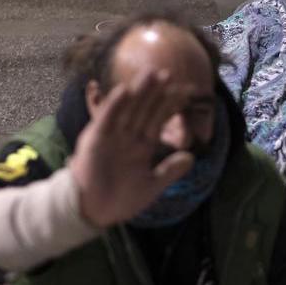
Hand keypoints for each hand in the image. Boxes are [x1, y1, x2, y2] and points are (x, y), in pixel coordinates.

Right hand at [69, 68, 193, 227]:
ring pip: (127, 109)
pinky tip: (124, 91)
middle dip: (155, 92)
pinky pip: (106, 120)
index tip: (185, 91)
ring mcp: (111, 136)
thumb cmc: (119, 199)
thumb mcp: (152, 185)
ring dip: (138, 92)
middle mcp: (127, 136)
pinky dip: (114, 106)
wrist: (93, 211)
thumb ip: (170, 171)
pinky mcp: (95, 139)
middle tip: (168, 72)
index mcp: (141, 145)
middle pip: (144, 109)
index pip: (158, 120)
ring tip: (150, 74)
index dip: (169, 106)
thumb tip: (191, 157)